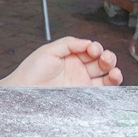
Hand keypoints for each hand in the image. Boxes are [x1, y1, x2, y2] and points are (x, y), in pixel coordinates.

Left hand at [0, 37, 122, 86]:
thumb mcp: (48, 50)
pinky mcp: (84, 94)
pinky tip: (114, 76)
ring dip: (113, 68)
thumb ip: (68, 43)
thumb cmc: (31, 70)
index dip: (95, 48)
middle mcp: (78, 68)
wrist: (23, 90)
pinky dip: (112, 82)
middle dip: (106, 56)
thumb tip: (87, 42)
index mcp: (70, 56)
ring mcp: (82, 82)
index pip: (90, 49)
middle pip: (100, 61)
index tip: (92, 49)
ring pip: (105, 74)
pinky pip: (103, 88)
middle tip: (102, 56)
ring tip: (112, 68)